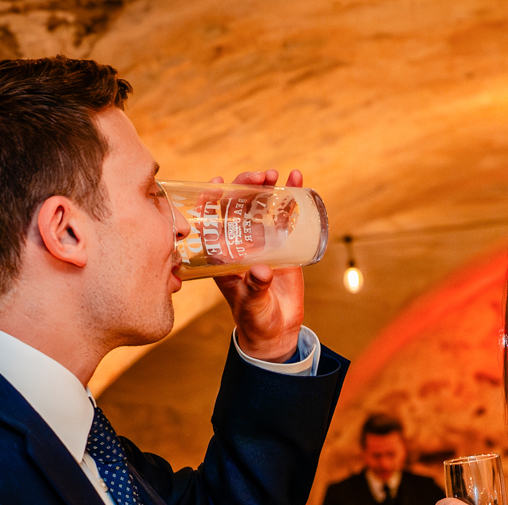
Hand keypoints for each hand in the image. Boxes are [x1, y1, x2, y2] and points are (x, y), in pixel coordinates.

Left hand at [214, 170, 306, 362]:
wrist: (276, 327)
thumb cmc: (255, 318)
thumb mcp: (252, 304)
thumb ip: (255, 288)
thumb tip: (262, 270)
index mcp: (223, 254)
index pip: (210, 221)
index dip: (209, 200)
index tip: (217, 184)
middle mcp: (239, 242)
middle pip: (237, 206)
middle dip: (245, 186)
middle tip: (260, 177)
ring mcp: (261, 240)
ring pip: (260, 206)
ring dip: (266, 187)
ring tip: (275, 175)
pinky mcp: (282, 242)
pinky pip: (285, 215)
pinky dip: (290, 197)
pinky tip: (298, 180)